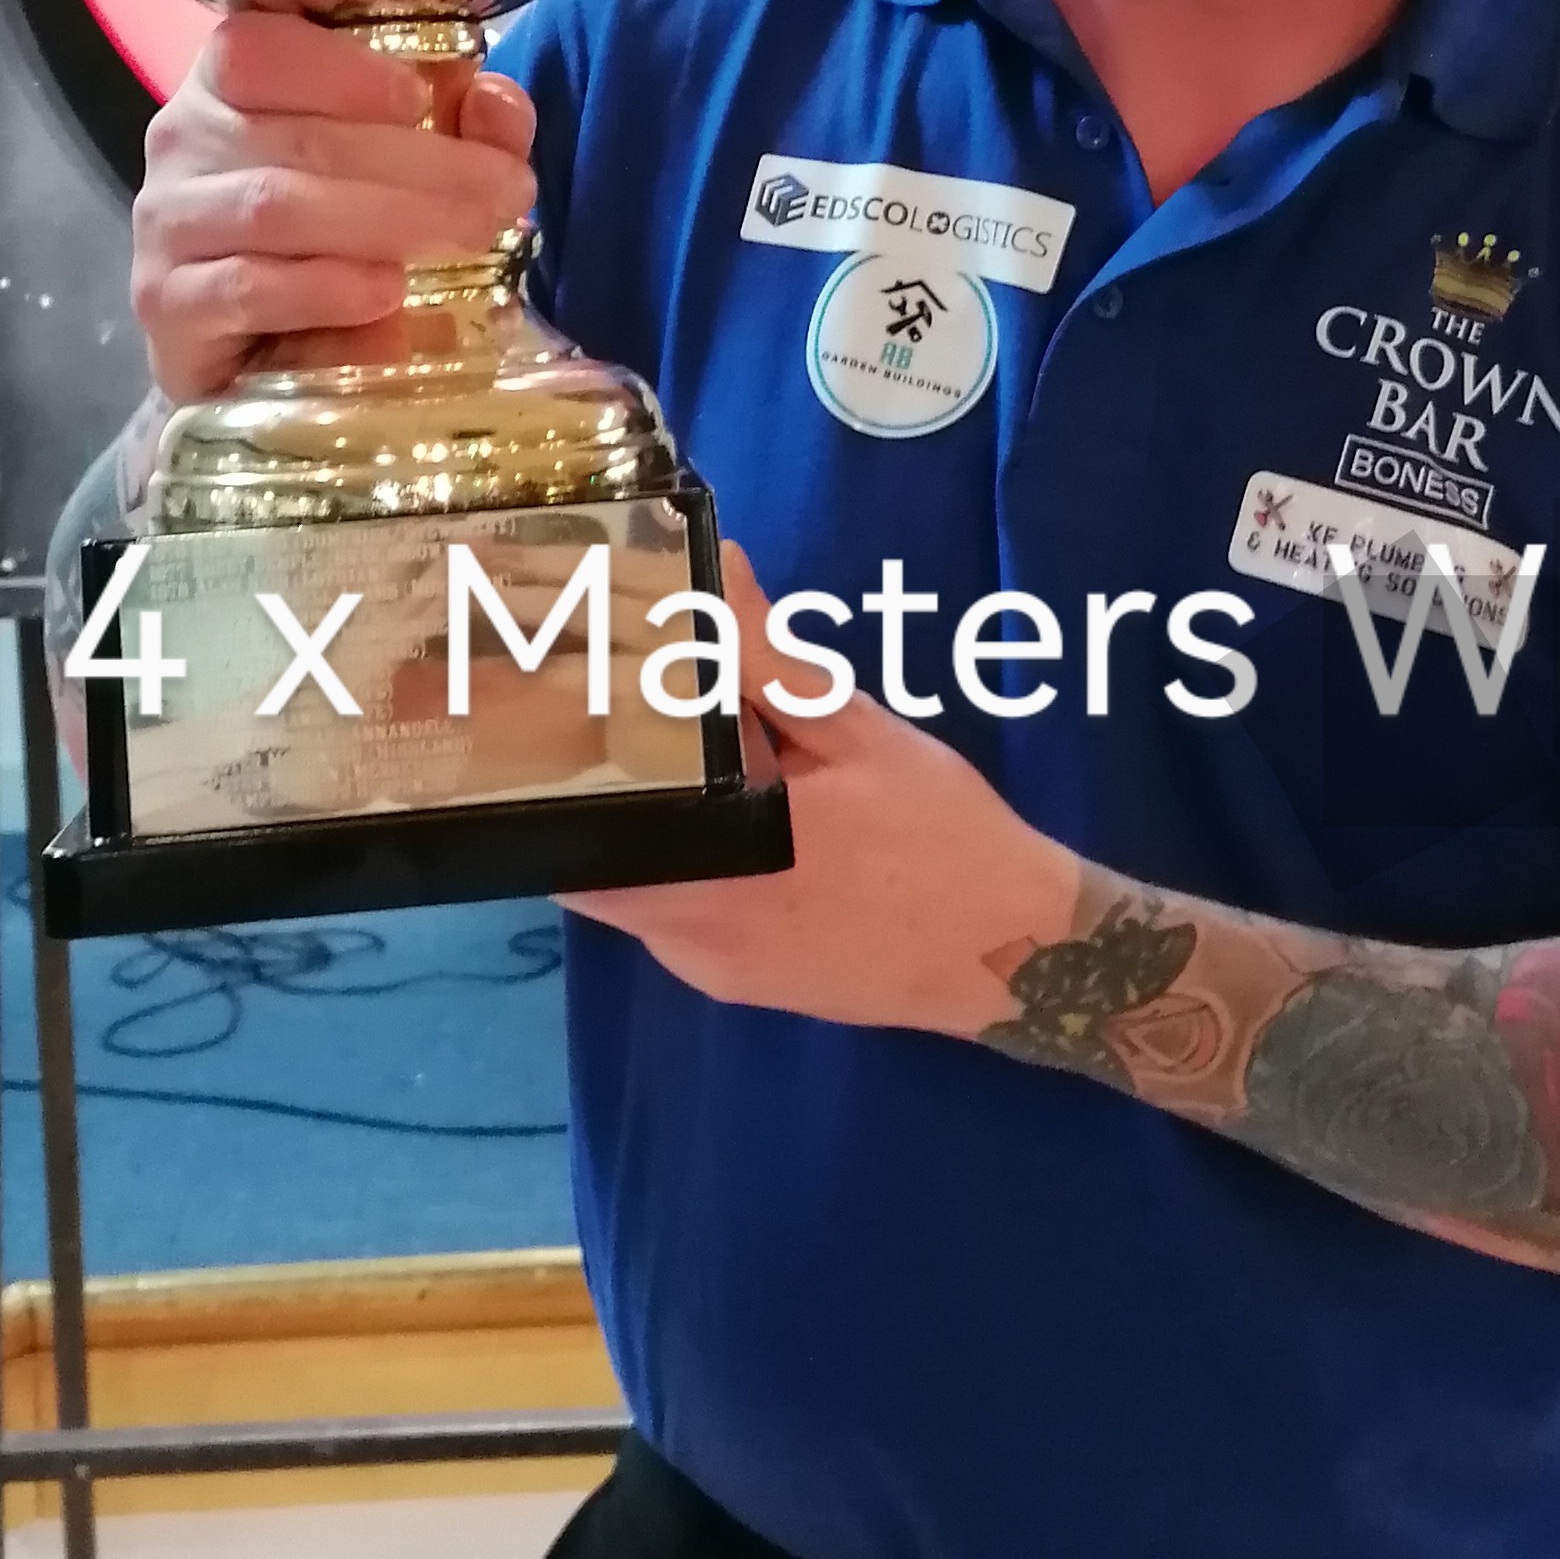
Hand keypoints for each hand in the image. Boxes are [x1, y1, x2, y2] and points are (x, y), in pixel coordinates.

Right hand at [131, 13, 536, 404]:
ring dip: (386, 220)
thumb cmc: (334, 235)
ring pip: (277, 205)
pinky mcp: (168, 307)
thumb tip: (498, 103)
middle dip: (421, 163)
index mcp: (227, 81)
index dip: (344, 70)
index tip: (424, 98)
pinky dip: (323, 288)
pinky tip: (384, 292)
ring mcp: (166, 224)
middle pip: (300, 137)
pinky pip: (246, 287)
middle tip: (505, 193)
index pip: (259, 48)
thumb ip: (461, 126)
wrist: (256, 346)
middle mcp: (183, 140)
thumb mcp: (406, 164)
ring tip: (468, 235)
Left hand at [564, 550, 1078, 1035]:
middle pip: (595, 867)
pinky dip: (683, 870)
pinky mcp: (743, 988)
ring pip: (636, 896)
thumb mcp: (857, 732)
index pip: (580, 835)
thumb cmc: (941, 837)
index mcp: (714, 866)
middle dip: (595, 801)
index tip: (544, 721)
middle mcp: (694, 935)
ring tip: (660, 764)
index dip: (551, 781)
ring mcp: (715, 971)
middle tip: (601, 728)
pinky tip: (725, 823)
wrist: (1015, 952)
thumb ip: (770, 658)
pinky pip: (680, 922)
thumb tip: (716, 569)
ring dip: (642, 836)